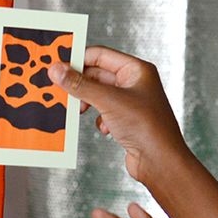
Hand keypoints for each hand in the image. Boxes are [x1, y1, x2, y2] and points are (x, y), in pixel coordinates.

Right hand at [50, 46, 186, 184]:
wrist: (161, 162)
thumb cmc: (147, 127)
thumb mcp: (108, 101)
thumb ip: (80, 85)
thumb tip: (57, 70)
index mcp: (136, 70)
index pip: (100, 55)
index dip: (78, 59)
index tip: (57, 66)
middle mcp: (135, 83)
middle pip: (97, 75)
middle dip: (80, 84)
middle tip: (61, 90)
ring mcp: (131, 102)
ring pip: (99, 95)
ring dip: (87, 102)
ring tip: (79, 111)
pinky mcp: (127, 120)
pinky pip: (104, 112)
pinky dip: (99, 119)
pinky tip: (105, 128)